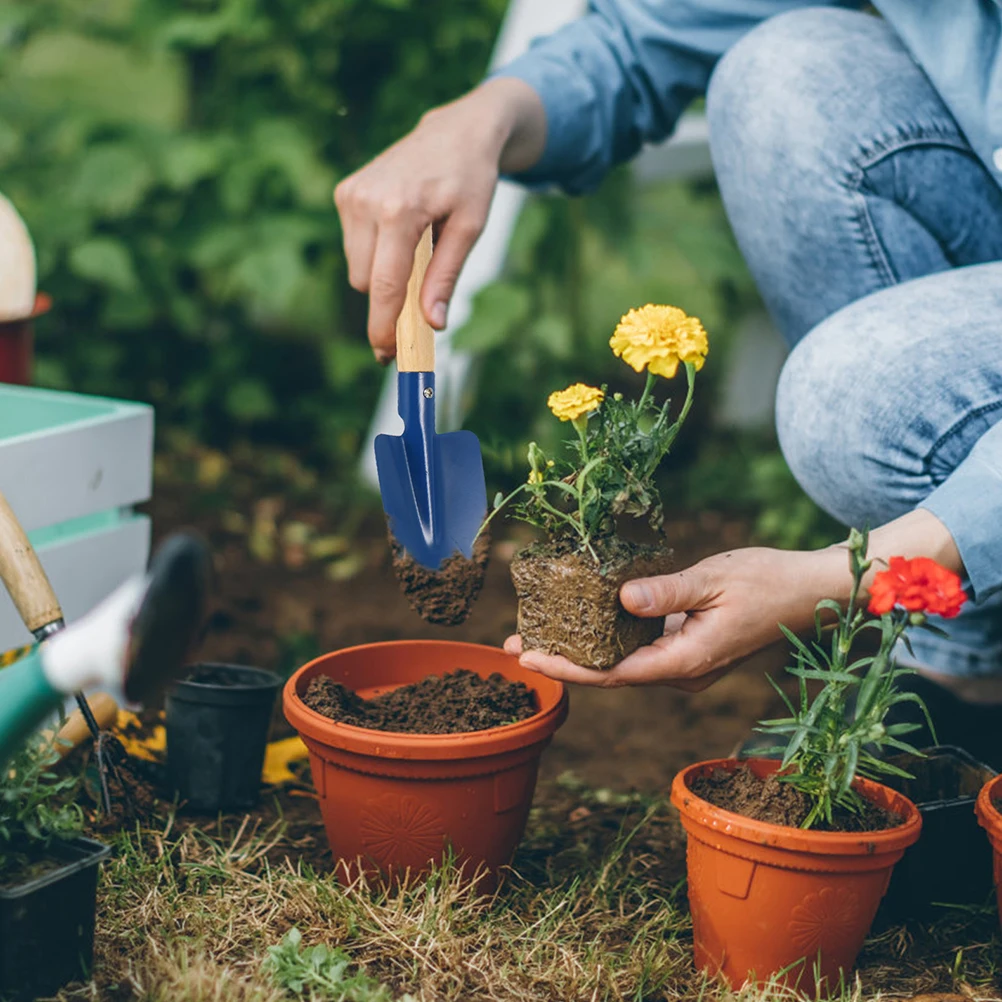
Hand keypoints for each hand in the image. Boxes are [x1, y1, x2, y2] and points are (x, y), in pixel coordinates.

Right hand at [334, 78, 545, 361]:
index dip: (383, 326)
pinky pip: (355, 247)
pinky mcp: (345, 192)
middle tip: (418, 303)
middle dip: (389, 299)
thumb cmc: (470, 180)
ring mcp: (351, 195)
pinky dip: (377, 252)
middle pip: (367, 283)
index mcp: (399, 210)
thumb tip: (433, 324)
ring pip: (358, 268)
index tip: (386, 354)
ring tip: (417, 245)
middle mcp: (367, 201)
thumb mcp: (470, 228)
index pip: (384, 285)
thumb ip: (446, 277)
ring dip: (383, 273)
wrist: (457, 131)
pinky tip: (402, 229)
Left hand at [504, 546, 850, 689]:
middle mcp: (682, 671)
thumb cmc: (769, 582)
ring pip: (623, 661)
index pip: (612, 673)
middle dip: (562, 660)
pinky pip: (640, 648)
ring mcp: (687, 662)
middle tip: (515, 642)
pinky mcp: (690, 647)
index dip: (567, 667)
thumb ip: (667, 593)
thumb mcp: (715, 579)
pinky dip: (608, 636)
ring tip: (538, 630)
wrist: (813, 592)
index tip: (527, 658)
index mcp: (686, 662)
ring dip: (582, 649)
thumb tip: (621, 598)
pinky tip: (586, 617)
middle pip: (610, 672)